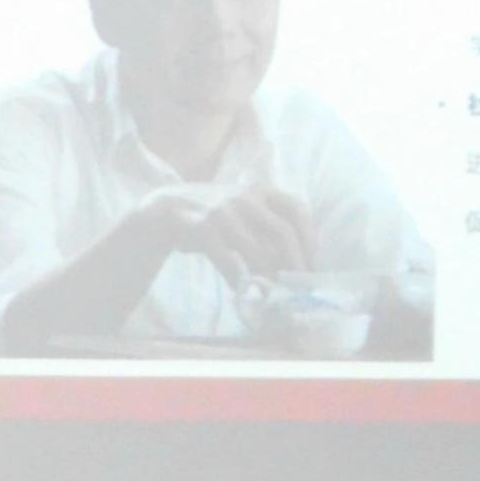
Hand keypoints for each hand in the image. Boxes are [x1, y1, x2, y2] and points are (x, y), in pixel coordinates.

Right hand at [124, 181, 318, 280]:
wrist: (168, 205)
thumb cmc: (215, 214)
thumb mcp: (244, 208)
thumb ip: (267, 226)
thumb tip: (293, 261)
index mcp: (261, 190)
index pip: (297, 210)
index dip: (309, 237)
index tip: (311, 262)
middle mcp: (245, 197)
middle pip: (281, 231)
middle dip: (294, 261)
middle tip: (297, 283)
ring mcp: (223, 211)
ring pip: (256, 249)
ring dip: (267, 273)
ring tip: (272, 290)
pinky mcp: (203, 227)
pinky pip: (228, 259)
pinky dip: (238, 278)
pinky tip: (243, 289)